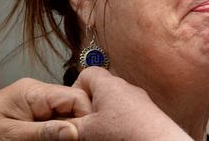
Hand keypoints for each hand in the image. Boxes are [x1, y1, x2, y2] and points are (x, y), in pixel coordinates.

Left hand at [0, 78, 91, 140]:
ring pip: (67, 115)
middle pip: (74, 106)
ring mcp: (36, 104)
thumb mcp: (11, 136)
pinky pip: (55, 122)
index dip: (87, 116)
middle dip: (80, 125)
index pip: (75, 97)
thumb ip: (44, 133)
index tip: (92, 136)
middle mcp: (38, 93)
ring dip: (70, 131)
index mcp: (34, 91)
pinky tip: (60, 139)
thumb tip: (76, 131)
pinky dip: (59, 133)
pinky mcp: (33, 115)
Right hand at [71, 67, 191, 139]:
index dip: (75, 90)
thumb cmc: (127, 136)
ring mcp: (141, 102)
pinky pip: (128, 116)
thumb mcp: (86, 131)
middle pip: (100, 92)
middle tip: (84, 128)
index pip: (87, 73)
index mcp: (110, 85)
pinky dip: (120, 125)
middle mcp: (127, 89)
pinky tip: (118, 137)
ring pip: (114, 106)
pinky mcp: (151, 116)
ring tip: (101, 136)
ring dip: (105, 119)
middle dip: (89, 109)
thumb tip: (57, 125)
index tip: (72, 110)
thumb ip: (70, 124)